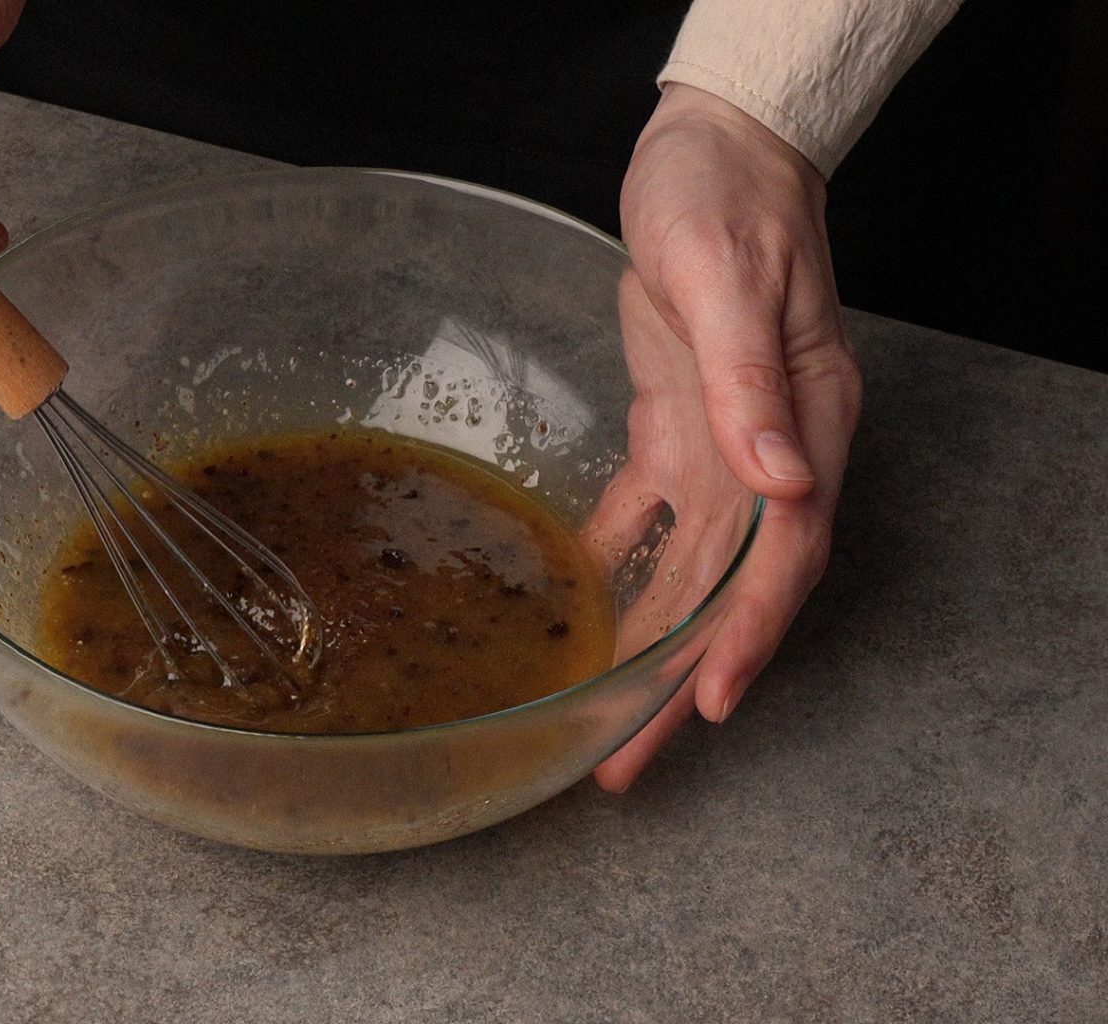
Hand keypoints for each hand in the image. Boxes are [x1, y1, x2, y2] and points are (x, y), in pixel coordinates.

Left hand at [591, 83, 862, 792]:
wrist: (712, 151)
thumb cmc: (727, 201)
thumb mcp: (730, 280)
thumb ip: (752, 385)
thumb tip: (786, 482)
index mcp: (804, 425)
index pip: (783, 556)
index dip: (746, 636)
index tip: (703, 706)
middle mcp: (771, 452)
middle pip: (730, 590)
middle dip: (679, 677)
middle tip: (623, 761)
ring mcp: (726, 444)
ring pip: (690, 569)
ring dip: (649, 646)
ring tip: (600, 716)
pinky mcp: (678, 424)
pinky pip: (651, 515)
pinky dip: (620, 567)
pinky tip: (582, 610)